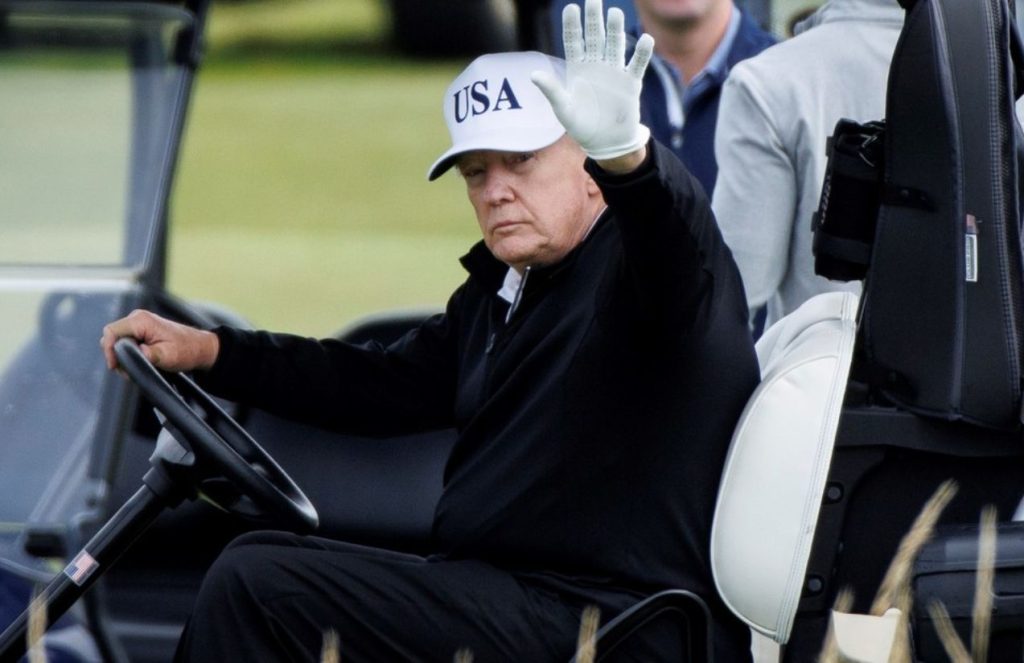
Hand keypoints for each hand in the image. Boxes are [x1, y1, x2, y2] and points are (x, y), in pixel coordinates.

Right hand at [100, 310, 219, 372]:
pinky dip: (129, 354)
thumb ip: (150, 354)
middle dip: (116, 356)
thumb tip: (137, 353)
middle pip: (112, 337)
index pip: (111, 332)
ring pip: (117, 341)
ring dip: (123, 357)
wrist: (199, 347)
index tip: (116, 366)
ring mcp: (138, 324)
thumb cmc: (187, 350)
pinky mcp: (141, 331)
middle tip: (128, 371)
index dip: (109, 350)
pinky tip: (141, 362)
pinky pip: (126, 342)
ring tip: (137, 368)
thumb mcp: (168, 356)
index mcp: (141, 321)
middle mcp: (137, 318)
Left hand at [530, 0, 653, 164]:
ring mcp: (614, 72)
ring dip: (616, 30)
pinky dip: (642, 53)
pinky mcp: (631, 83)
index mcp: (578, 68)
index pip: (574, 41)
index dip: (572, 25)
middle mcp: (596, 65)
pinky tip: (646, 39)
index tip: (571, 8)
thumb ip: (552, 90)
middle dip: (594, 18)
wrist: (605, 142)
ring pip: (615, 45)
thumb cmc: (581, 125)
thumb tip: (534, 75)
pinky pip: (637, 64)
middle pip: (596, 36)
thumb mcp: (563, 109)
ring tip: (615, 13)